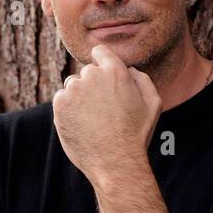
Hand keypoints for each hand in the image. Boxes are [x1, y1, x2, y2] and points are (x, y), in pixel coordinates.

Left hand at [52, 44, 161, 186]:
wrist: (114, 161)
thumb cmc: (136, 134)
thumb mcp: (153, 103)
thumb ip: (141, 79)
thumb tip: (128, 69)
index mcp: (115, 71)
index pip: (100, 51)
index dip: (102, 62)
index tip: (102, 74)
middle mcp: (91, 76)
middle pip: (87, 72)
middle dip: (92, 85)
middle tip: (103, 108)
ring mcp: (73, 89)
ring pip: (72, 86)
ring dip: (79, 97)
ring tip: (92, 119)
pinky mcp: (59, 104)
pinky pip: (61, 99)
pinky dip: (68, 109)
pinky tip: (81, 124)